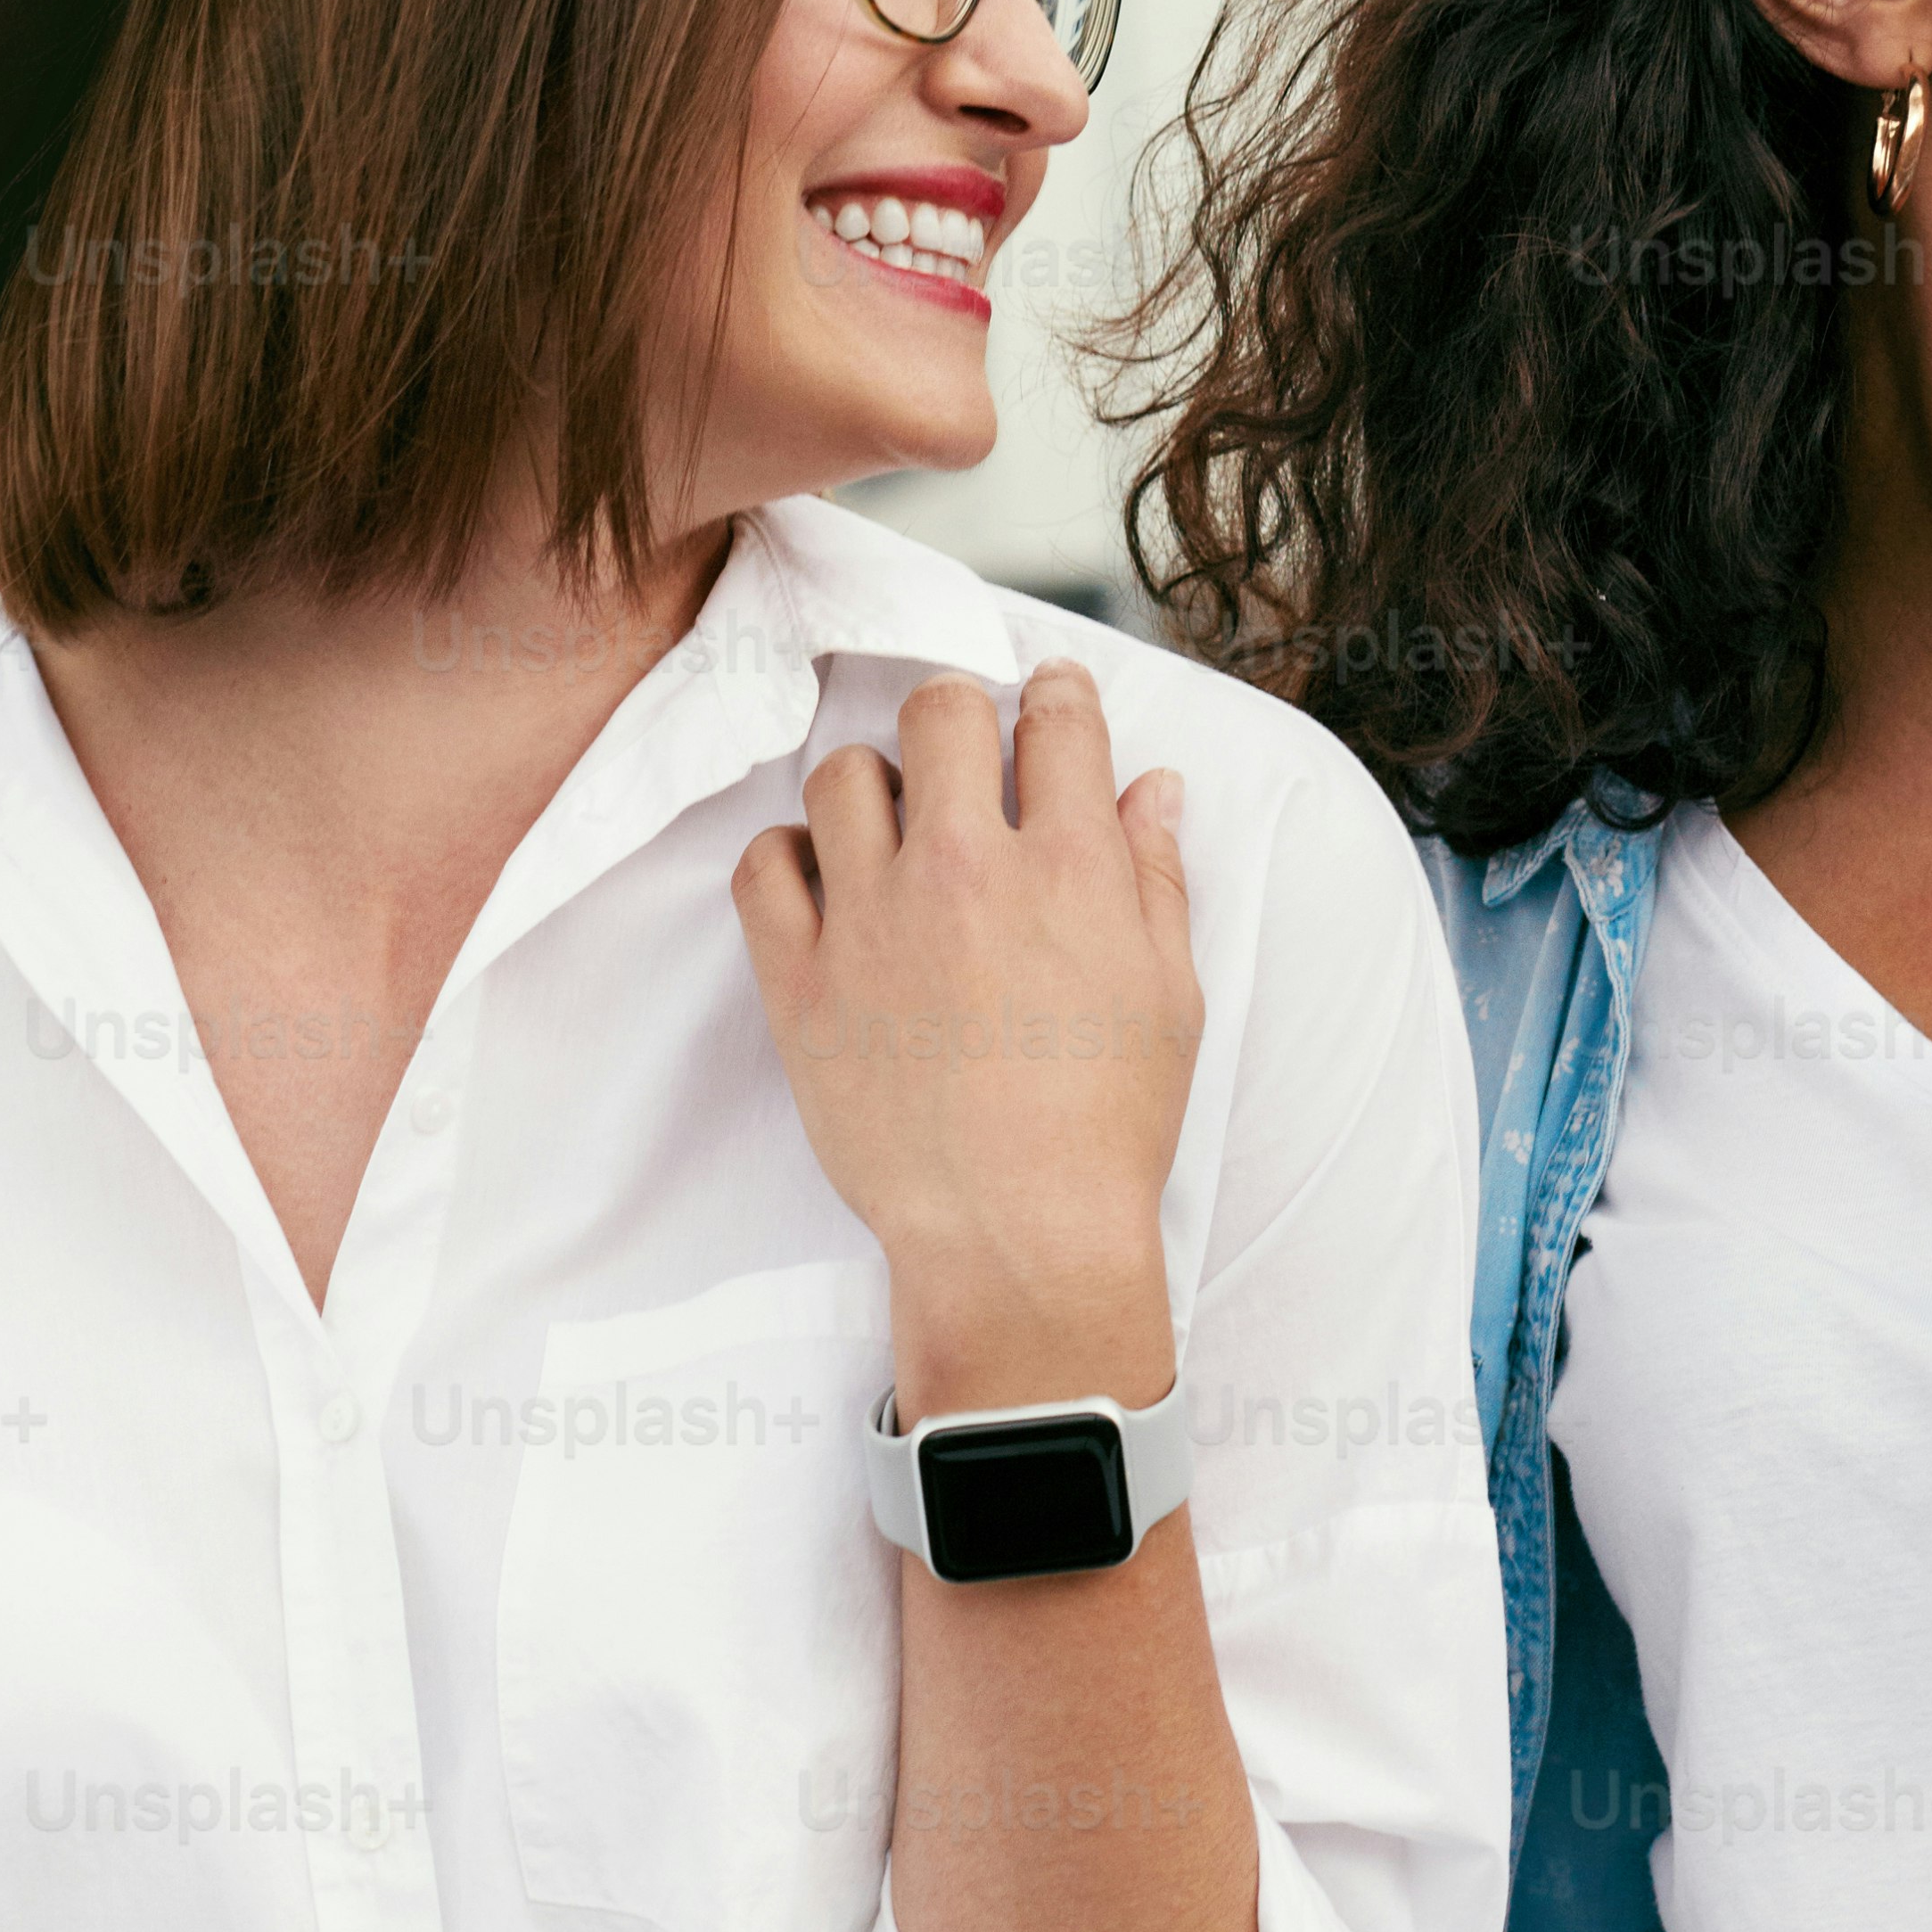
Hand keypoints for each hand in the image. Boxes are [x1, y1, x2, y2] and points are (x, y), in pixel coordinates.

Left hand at [729, 664, 1197, 1405]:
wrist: (1015, 1236)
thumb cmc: (1106, 1127)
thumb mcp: (1170, 994)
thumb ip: (1156, 875)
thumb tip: (1153, 787)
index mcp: (1069, 868)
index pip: (1055, 719)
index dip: (1055, 695)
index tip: (1046, 704)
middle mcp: (963, 871)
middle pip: (939, 714)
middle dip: (958, 717)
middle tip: (965, 758)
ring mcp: (871, 919)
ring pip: (842, 775)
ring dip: (873, 786)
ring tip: (892, 830)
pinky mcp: (800, 978)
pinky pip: (761, 865)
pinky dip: (787, 858)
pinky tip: (824, 886)